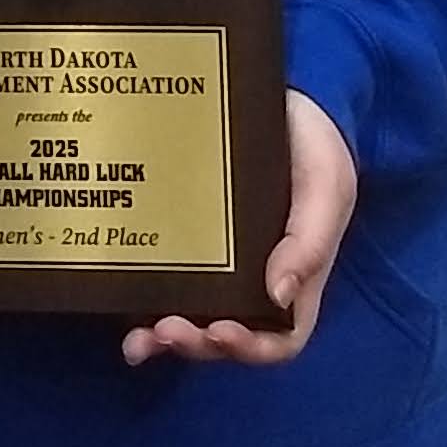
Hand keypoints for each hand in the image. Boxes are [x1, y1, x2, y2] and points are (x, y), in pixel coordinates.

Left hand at [121, 90, 357, 369]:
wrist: (288, 98)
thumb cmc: (316, 149)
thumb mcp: (326, 189)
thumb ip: (309, 242)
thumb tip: (278, 296)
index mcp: (294, 278)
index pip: (278, 338)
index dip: (250, 348)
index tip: (220, 331)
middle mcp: (253, 281)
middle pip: (225, 336)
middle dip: (196, 344)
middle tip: (166, 331)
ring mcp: (217, 262)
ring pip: (191, 317)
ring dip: (164, 336)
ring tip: (139, 337)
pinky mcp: (186, 236)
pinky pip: (165, 278)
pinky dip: (143, 302)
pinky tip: (120, 308)